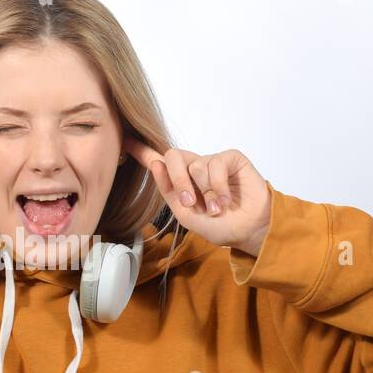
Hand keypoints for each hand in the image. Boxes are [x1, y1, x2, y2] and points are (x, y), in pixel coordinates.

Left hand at [121, 136, 271, 255]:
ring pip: (196, 165)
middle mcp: (195, 168)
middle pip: (173, 156)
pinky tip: (225, 200)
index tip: (125, 142)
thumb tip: (156, 163)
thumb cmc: (219, 225)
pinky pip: (216, 164)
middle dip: (177, 180)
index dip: (142, 151)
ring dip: (205, 192)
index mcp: (181, 182)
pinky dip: (219, 186)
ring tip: (216, 208)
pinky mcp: (231, 158)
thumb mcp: (186, 214)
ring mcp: (212, 161)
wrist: (247, 230)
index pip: (160, 163)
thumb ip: (169, 191)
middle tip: (190, 203)